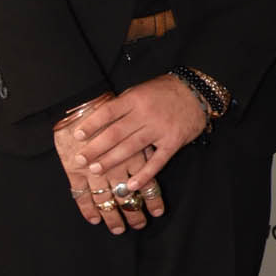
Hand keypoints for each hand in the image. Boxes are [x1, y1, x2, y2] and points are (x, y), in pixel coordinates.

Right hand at [55, 106, 163, 233]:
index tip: (157, 213)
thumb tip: (156, 160)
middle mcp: (116, 166)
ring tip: (118, 229)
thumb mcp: (137, 127)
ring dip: (112, 217)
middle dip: (134, 214)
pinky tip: (94, 219)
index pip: (147, 184)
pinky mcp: (74, 170)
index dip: (152, 200)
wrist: (81, 100)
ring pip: (106, 200)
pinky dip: (87, 209)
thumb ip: (145, 144)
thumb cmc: (114, 110)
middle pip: (127, 197)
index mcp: (134, 154)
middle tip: (139, 225)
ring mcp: (93, 170)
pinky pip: (81, 195)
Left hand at [69, 75, 208, 229]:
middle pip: (115, 133)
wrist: (197, 92)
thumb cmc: (165, 91)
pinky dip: (144, 175)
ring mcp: (160, 129)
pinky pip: (157, 161)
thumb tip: (99, 120)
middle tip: (80, 160)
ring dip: (112, 160)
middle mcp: (145, 114)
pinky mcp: (173, 142)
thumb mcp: (141, 90)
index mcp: (135, 99)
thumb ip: (124, 106)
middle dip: (96, 148)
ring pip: (131, 148)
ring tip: (96, 170)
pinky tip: (131, 185)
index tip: (77, 136)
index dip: (92, 124)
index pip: (108, 112)